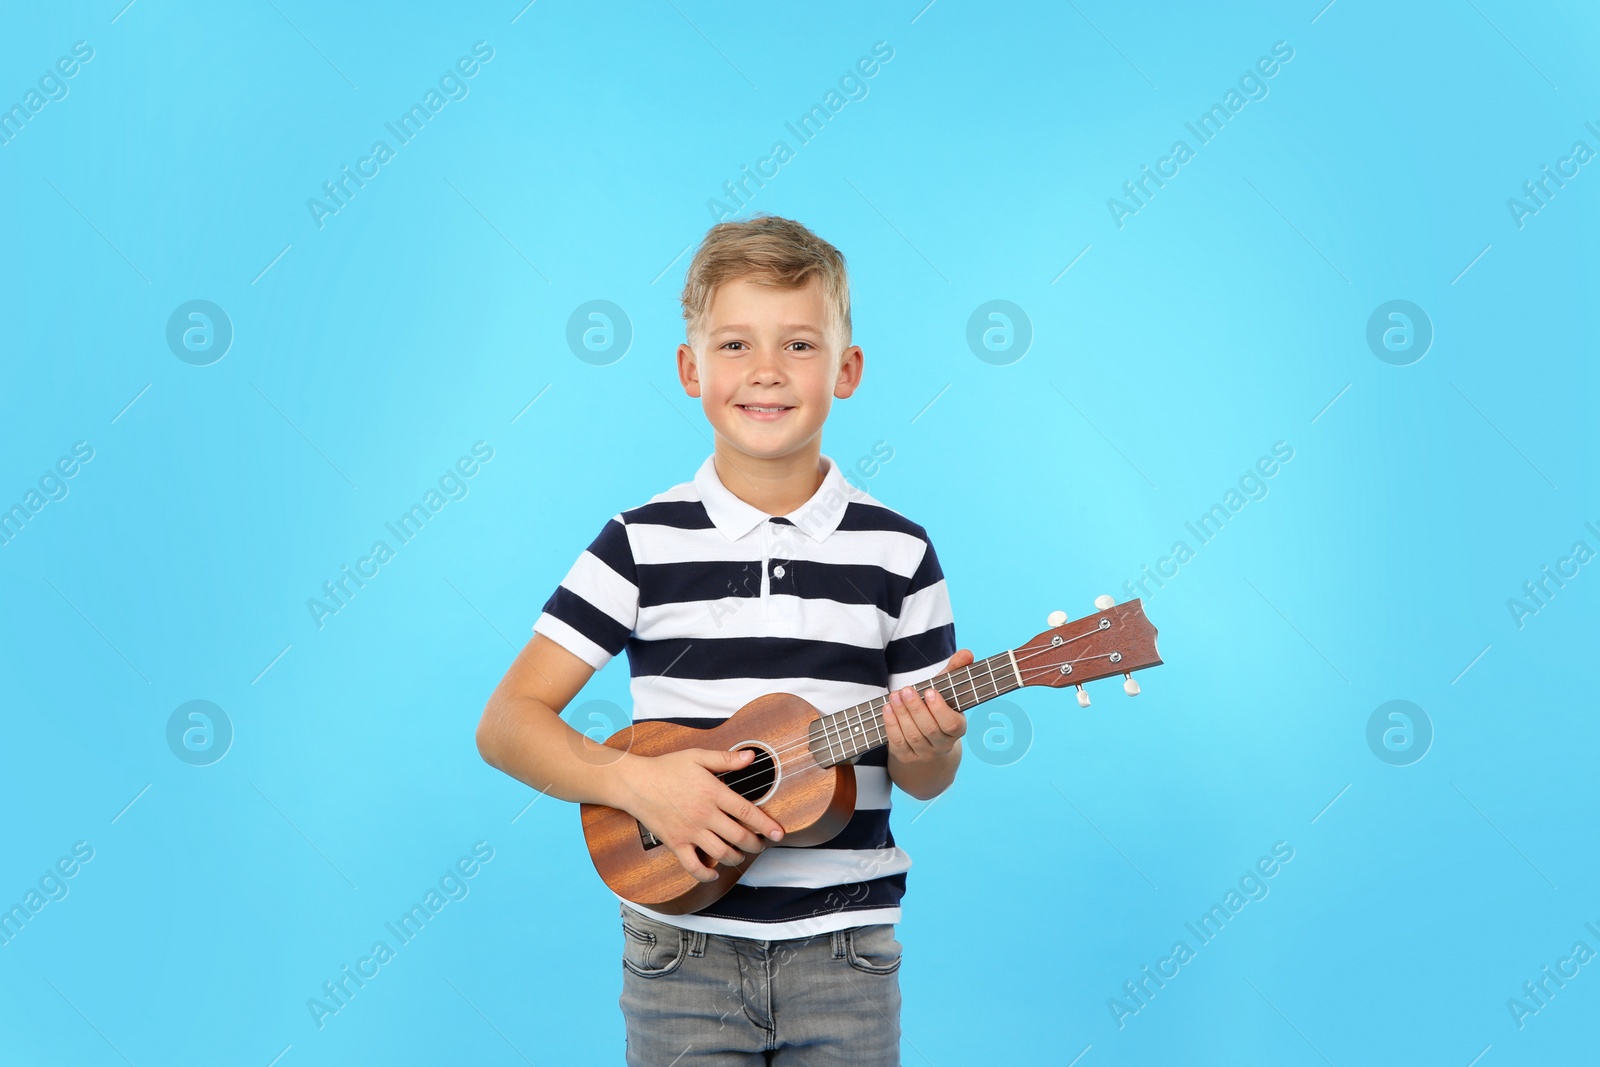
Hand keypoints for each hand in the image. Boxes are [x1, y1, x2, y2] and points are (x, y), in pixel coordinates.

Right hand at [619, 748, 785, 883]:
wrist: (636, 783)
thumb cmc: (667, 768)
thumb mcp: (698, 757)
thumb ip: (726, 759)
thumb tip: (751, 757)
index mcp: (713, 793)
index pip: (746, 811)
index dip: (765, 824)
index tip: (779, 833)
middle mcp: (704, 815)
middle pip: (738, 836)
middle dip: (755, 844)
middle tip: (761, 844)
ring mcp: (690, 831)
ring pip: (721, 853)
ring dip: (736, 858)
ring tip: (741, 854)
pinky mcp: (676, 843)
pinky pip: (693, 866)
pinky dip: (706, 874)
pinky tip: (714, 873)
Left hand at [883, 649, 973, 762]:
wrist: (928, 743)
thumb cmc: (937, 709)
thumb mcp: (946, 691)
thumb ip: (955, 671)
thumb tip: (967, 653)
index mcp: (957, 729)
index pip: (952, 724)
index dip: (940, 709)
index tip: (929, 691)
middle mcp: (943, 744)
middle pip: (929, 728)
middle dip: (916, 708)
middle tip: (906, 690)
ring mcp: (924, 753)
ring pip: (912, 735)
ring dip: (901, 714)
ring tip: (894, 695)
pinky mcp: (906, 756)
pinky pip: (898, 742)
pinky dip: (891, 725)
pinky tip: (887, 708)